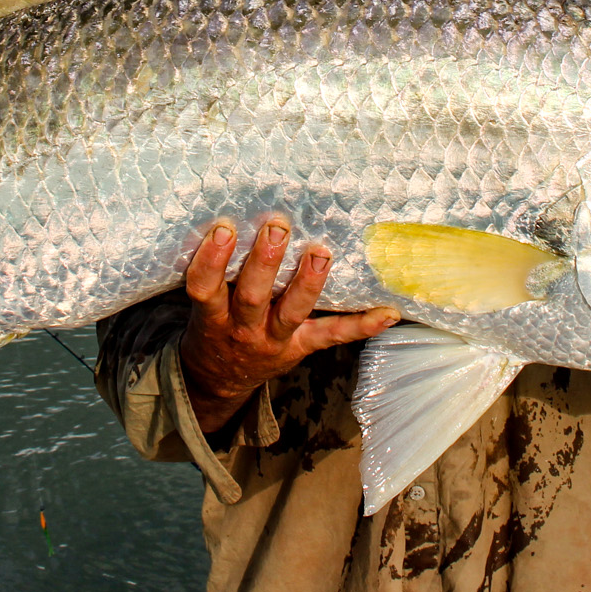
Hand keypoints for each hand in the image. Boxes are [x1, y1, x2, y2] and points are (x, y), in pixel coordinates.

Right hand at [177, 217, 399, 433]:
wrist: (218, 380)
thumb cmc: (213, 325)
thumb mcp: (202, 304)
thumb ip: (215, 271)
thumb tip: (231, 212)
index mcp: (213, 315)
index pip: (205, 287)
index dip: (212, 259)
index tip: (223, 228)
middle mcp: (243, 328)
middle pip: (253, 297)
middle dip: (265, 262)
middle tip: (276, 227)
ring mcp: (275, 340)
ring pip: (292, 312)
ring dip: (308, 283)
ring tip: (321, 254)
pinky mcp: (302, 347)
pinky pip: (333, 336)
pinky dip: (362, 325)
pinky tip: (388, 313)